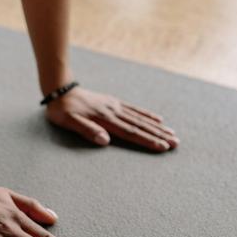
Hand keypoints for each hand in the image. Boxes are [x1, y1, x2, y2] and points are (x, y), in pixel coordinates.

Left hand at [45, 86, 178, 151]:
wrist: (60, 89)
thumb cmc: (62, 110)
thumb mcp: (69, 122)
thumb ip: (87, 130)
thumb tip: (106, 141)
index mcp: (104, 119)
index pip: (130, 132)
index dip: (147, 140)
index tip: (162, 147)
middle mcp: (113, 112)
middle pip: (140, 125)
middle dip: (159, 135)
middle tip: (176, 143)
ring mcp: (115, 106)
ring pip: (140, 118)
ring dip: (157, 127)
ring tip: (172, 133)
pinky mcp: (113, 102)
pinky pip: (134, 109)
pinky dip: (147, 114)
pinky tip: (158, 119)